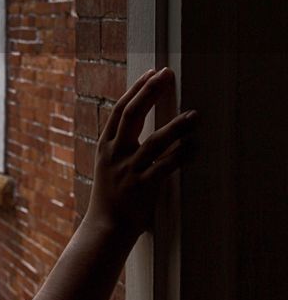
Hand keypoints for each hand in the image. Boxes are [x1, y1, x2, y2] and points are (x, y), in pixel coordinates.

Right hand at [87, 68, 197, 242]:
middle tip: (167, 75)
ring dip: (177, 126)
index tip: (152, 72)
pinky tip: (195, 145)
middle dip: (150, 92)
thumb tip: (136, 118)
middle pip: (132, 115)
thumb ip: (120, 143)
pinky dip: (183, 154)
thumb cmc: (111, 194)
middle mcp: (115, 153)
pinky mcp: (144, 186)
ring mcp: (129, 170)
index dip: (136, 89)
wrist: (106, 226)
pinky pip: (167, 166)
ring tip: (194, 115)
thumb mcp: (108, 163)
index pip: (119, 109)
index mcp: (105, 145)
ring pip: (155, 141)